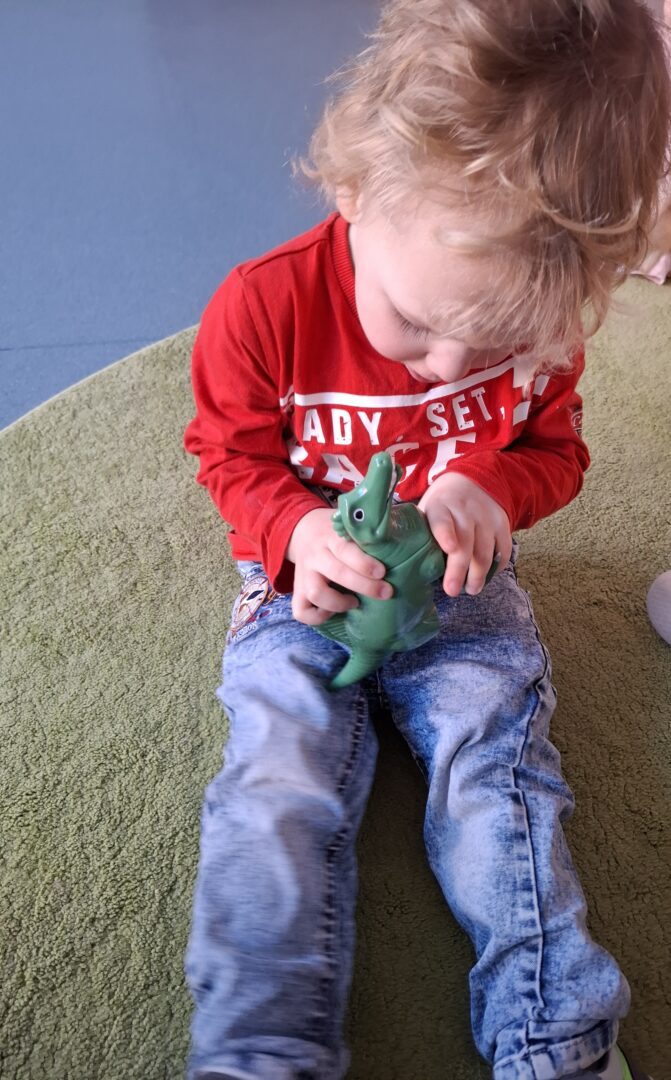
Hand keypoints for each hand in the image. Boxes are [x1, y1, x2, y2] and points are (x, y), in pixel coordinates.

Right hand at [286, 508, 392, 624]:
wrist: (302, 529)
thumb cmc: (338, 531)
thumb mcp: (351, 524)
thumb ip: (372, 530)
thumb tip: (413, 532)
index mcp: (331, 536)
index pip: (345, 549)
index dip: (363, 563)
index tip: (383, 571)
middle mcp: (316, 554)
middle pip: (336, 572)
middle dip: (363, 586)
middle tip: (385, 592)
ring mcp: (304, 573)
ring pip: (315, 593)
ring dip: (338, 603)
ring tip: (355, 603)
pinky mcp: (298, 589)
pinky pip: (301, 610)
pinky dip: (317, 617)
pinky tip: (332, 612)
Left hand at [418, 472, 511, 597]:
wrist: (471, 482)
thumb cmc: (441, 507)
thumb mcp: (426, 511)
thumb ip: (421, 533)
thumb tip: (409, 568)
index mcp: (440, 506)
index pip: (442, 521)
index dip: (445, 535)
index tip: (449, 549)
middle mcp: (465, 510)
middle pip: (465, 543)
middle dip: (459, 569)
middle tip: (452, 590)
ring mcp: (486, 517)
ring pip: (485, 551)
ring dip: (479, 574)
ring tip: (471, 590)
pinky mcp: (502, 524)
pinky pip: (502, 550)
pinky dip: (495, 567)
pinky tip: (486, 577)